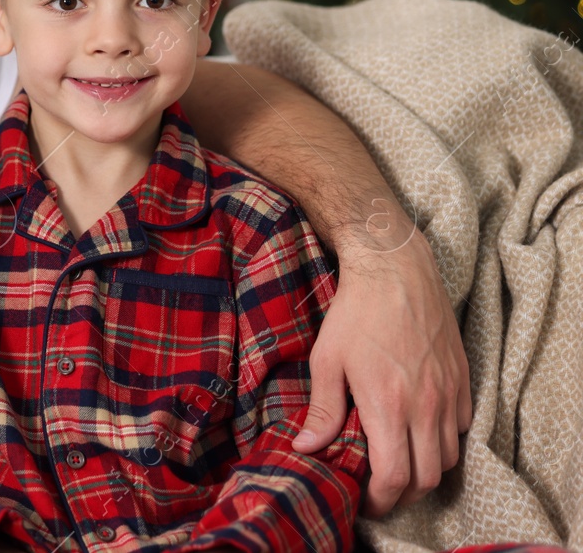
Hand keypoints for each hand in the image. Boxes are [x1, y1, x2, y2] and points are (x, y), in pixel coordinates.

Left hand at [292, 230, 470, 515]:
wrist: (395, 270)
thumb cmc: (355, 314)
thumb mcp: (327, 360)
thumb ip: (323, 410)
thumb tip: (308, 447)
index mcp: (388, 406)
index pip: (394, 477)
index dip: (380, 501)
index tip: (365, 500)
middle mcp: (426, 406)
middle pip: (426, 478)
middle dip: (403, 494)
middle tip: (380, 489)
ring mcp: (449, 394)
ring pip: (447, 458)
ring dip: (425, 470)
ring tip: (398, 462)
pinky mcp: (463, 380)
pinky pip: (461, 429)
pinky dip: (443, 442)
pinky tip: (419, 431)